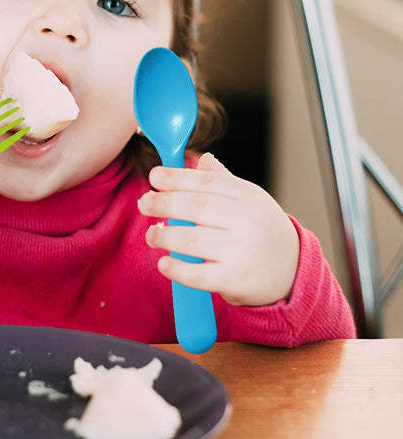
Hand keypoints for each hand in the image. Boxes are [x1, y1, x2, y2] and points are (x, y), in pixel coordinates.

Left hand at [139, 153, 299, 306]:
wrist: (293, 271)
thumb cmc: (262, 230)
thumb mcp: (250, 200)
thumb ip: (223, 181)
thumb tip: (202, 158)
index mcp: (248, 196)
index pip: (207, 182)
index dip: (177, 177)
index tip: (154, 176)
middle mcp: (247, 221)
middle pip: (197, 207)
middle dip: (164, 203)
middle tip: (144, 203)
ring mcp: (242, 252)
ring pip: (193, 240)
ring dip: (164, 236)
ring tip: (151, 235)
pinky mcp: (235, 280)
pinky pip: (198, 275)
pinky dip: (177, 269)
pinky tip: (164, 263)